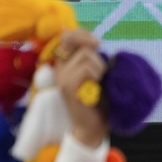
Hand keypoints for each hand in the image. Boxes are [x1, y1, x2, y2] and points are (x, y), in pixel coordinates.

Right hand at [54, 29, 108, 146]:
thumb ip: (92, 60)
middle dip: (91, 45)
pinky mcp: (69, 86)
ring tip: (101, 81)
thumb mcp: (96, 76)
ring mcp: (62, 77)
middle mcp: (60, 69)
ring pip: (86, 56)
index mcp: (64, 65)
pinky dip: (98, 74)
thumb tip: (95, 41)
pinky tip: (97, 86)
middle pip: (73, 41)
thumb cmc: (98, 102)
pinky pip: (87, 69)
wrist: (93, 127)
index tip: (98, 42)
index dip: (82, 34)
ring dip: (100, 66)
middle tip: (101, 57)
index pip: (66, 37)